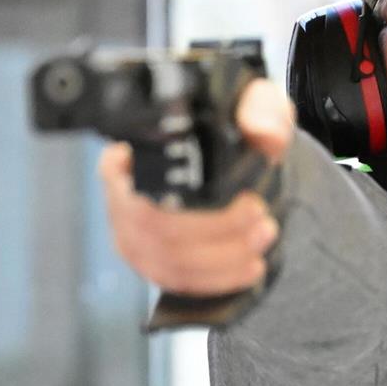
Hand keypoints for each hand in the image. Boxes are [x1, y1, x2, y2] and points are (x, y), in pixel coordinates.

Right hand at [97, 78, 294, 295]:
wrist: (240, 161)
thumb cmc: (235, 127)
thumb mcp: (254, 104)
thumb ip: (261, 108)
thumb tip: (259, 129)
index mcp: (134, 146)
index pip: (128, 173)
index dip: (175, 193)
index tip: (241, 196)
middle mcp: (122, 191)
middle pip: (153, 224)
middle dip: (215, 230)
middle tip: (262, 220)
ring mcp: (131, 231)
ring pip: (165, 259)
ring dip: (221, 259)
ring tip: (264, 239)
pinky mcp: (150, 261)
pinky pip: (174, 281)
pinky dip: (215, 280)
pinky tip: (250, 268)